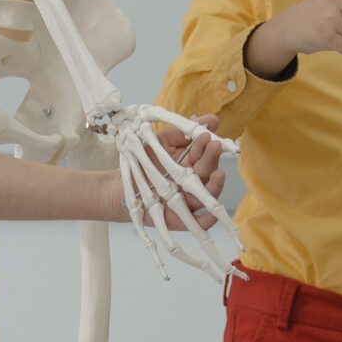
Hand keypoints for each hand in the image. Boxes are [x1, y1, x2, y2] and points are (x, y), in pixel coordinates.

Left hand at [151, 114, 226, 230]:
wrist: (121, 186)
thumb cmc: (143, 162)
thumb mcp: (162, 142)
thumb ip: (182, 131)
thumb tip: (208, 118)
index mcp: (191, 164)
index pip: (204, 154)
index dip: (206, 144)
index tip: (206, 134)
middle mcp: (193, 183)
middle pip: (208, 172)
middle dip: (212, 159)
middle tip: (214, 146)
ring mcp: (189, 201)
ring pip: (208, 196)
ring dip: (216, 186)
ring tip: (219, 174)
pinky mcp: (182, 219)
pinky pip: (199, 222)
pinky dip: (209, 219)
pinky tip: (213, 211)